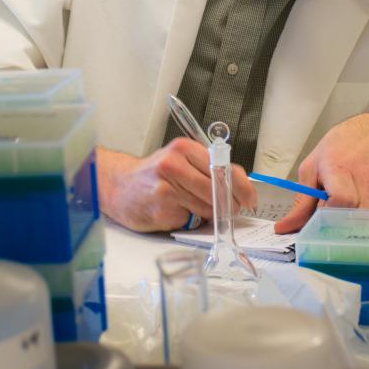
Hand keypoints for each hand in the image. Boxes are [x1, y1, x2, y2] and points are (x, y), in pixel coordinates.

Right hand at [96, 140, 257, 232]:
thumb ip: (208, 169)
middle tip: (231, 211)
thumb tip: (241, 185)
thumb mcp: (180, 161)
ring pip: (207, 207)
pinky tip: (177, 212)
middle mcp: (174, 164)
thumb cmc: (154, 175)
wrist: (118, 186)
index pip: (223, 168)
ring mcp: (167, 187)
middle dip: (230, 205)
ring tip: (195, 208)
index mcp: (184, 148)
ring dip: (209, 214)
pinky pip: (190, 219)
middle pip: (218, 190)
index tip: (250, 198)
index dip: (242, 187)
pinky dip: (190, 220)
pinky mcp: (162, 209)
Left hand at [274, 114, 368, 234]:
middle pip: (353, 219)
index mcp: (341, 168)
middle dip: (340, 224)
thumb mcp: (314, 166)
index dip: (328, 214)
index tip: (322, 213)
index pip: (340, 202)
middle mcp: (367, 179)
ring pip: (367, 223)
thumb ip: (301, 200)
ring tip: (349, 202)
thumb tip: (285, 227)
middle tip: (333, 214)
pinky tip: (365, 199)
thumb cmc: (341, 146)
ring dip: (354, 221)